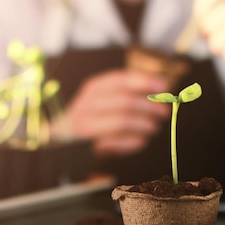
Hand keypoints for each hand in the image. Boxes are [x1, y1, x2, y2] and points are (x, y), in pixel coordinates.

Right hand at [50, 69, 169, 156]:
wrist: (60, 139)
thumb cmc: (90, 116)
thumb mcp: (104, 97)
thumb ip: (127, 92)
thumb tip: (162, 88)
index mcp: (94, 88)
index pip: (121, 79)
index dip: (144, 81)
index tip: (164, 86)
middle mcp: (88, 103)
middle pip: (125, 102)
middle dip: (149, 107)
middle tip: (164, 112)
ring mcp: (85, 125)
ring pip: (122, 122)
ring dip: (143, 125)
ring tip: (154, 128)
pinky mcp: (86, 145)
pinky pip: (115, 143)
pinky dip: (132, 142)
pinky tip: (142, 141)